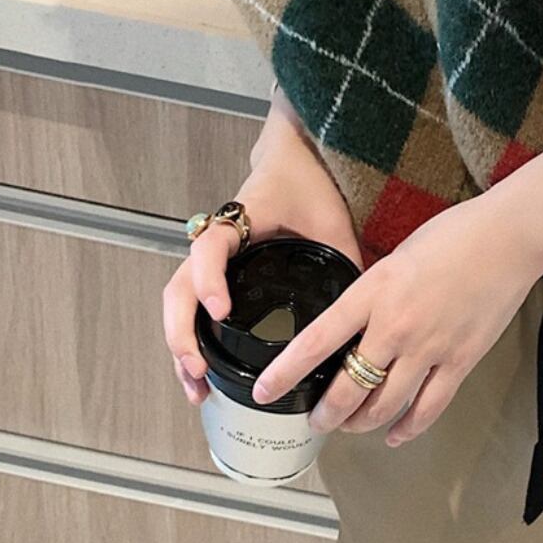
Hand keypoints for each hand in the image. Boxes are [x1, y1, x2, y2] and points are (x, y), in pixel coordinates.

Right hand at [162, 124, 361, 407]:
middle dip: (182, 332)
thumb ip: (345, 258)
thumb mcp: (332, 219)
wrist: (294, 154)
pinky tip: (203, 370)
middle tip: (199, 370)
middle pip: (178, 286)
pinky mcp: (219, 268)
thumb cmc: (312, 182)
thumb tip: (364, 312)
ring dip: (181, 344)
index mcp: (242, 220)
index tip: (222, 312)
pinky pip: (192, 302)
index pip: (210, 248)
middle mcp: (218, 239)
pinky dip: (192, 336)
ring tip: (196, 387)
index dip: (209, 281)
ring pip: (179, 300)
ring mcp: (214, 255)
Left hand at [250, 187, 542, 445]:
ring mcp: (430, 348)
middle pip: (348, 388)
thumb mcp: (395, 256)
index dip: (286, 373)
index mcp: (373, 291)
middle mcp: (396, 325)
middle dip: (325, 413)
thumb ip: (372, 291)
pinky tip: (395, 434)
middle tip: (314, 420)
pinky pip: (428, 408)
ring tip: (350, 426)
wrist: (509, 238)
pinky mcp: (461, 361)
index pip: (317, 340)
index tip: (266, 391)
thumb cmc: (455, 234)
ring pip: (384, 406)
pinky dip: (408, 428)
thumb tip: (354, 320)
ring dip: (360, 424)